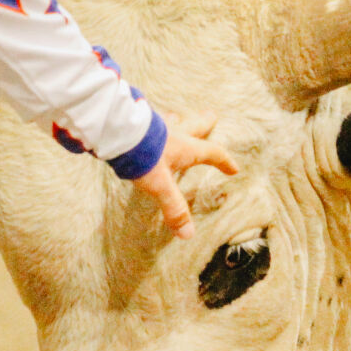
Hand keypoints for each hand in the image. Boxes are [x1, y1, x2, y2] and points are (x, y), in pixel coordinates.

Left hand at [132, 111, 237, 238]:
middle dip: (204, 123)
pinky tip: (146, 122)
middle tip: (212, 116)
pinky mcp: (137, 120)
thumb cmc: (143, 157)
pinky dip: (153, 122)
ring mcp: (155, 124)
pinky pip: (149, 119)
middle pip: (194, 125)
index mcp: (185, 148)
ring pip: (172, 119)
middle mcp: (173, 133)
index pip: (212, 153)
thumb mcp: (161, 186)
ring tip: (179, 116)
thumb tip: (188, 234)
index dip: (224, 161)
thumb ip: (174, 208)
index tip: (233, 168)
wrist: (117, 132)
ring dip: (178, 119)